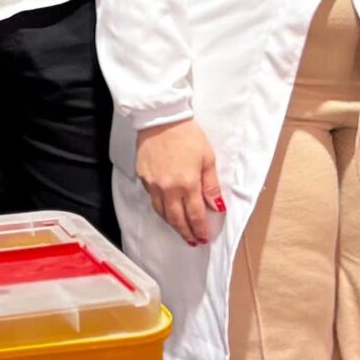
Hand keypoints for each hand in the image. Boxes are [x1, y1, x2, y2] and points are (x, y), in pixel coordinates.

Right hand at [135, 117, 225, 244]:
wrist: (161, 118)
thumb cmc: (187, 135)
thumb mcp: (207, 158)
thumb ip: (211, 185)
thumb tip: (216, 206)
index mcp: (187, 184)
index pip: (195, 215)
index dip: (200, 230)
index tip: (204, 238)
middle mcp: (168, 189)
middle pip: (176, 219)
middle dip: (186, 233)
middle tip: (193, 241)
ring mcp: (153, 184)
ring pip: (162, 212)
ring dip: (172, 223)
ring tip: (181, 229)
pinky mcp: (142, 177)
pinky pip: (152, 198)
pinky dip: (161, 207)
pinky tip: (167, 207)